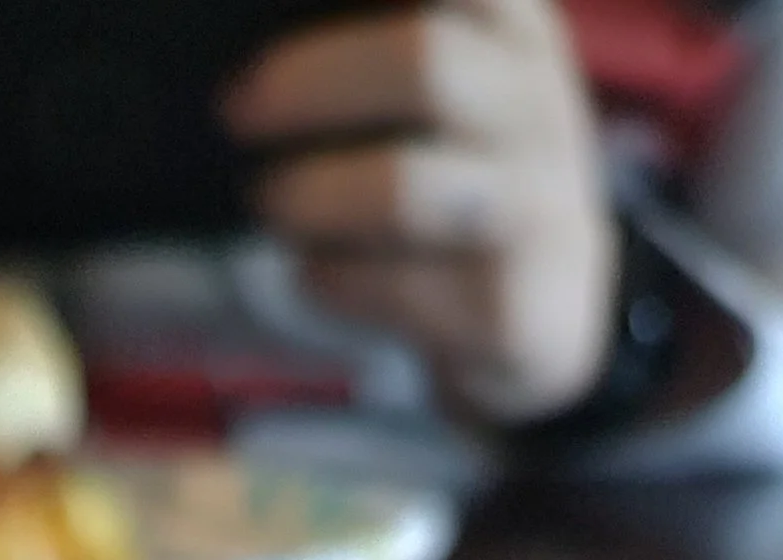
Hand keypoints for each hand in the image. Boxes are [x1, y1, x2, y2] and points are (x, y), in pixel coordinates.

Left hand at [224, 1, 618, 424]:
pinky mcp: (513, 308)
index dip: (354, 13)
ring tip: (270, 201)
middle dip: (309, 82)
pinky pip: (392, 286)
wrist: (545, 300)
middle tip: (237, 110)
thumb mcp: (445, 84)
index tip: (281, 12)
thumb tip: (263, 66)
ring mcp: (537, 209)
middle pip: (423, 63)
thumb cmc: (458, 170)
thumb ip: (380, 51)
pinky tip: (313, 270)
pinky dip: (326, 278)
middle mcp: (539, 107)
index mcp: (516, 27)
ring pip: (403, 189)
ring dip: (308, 195)